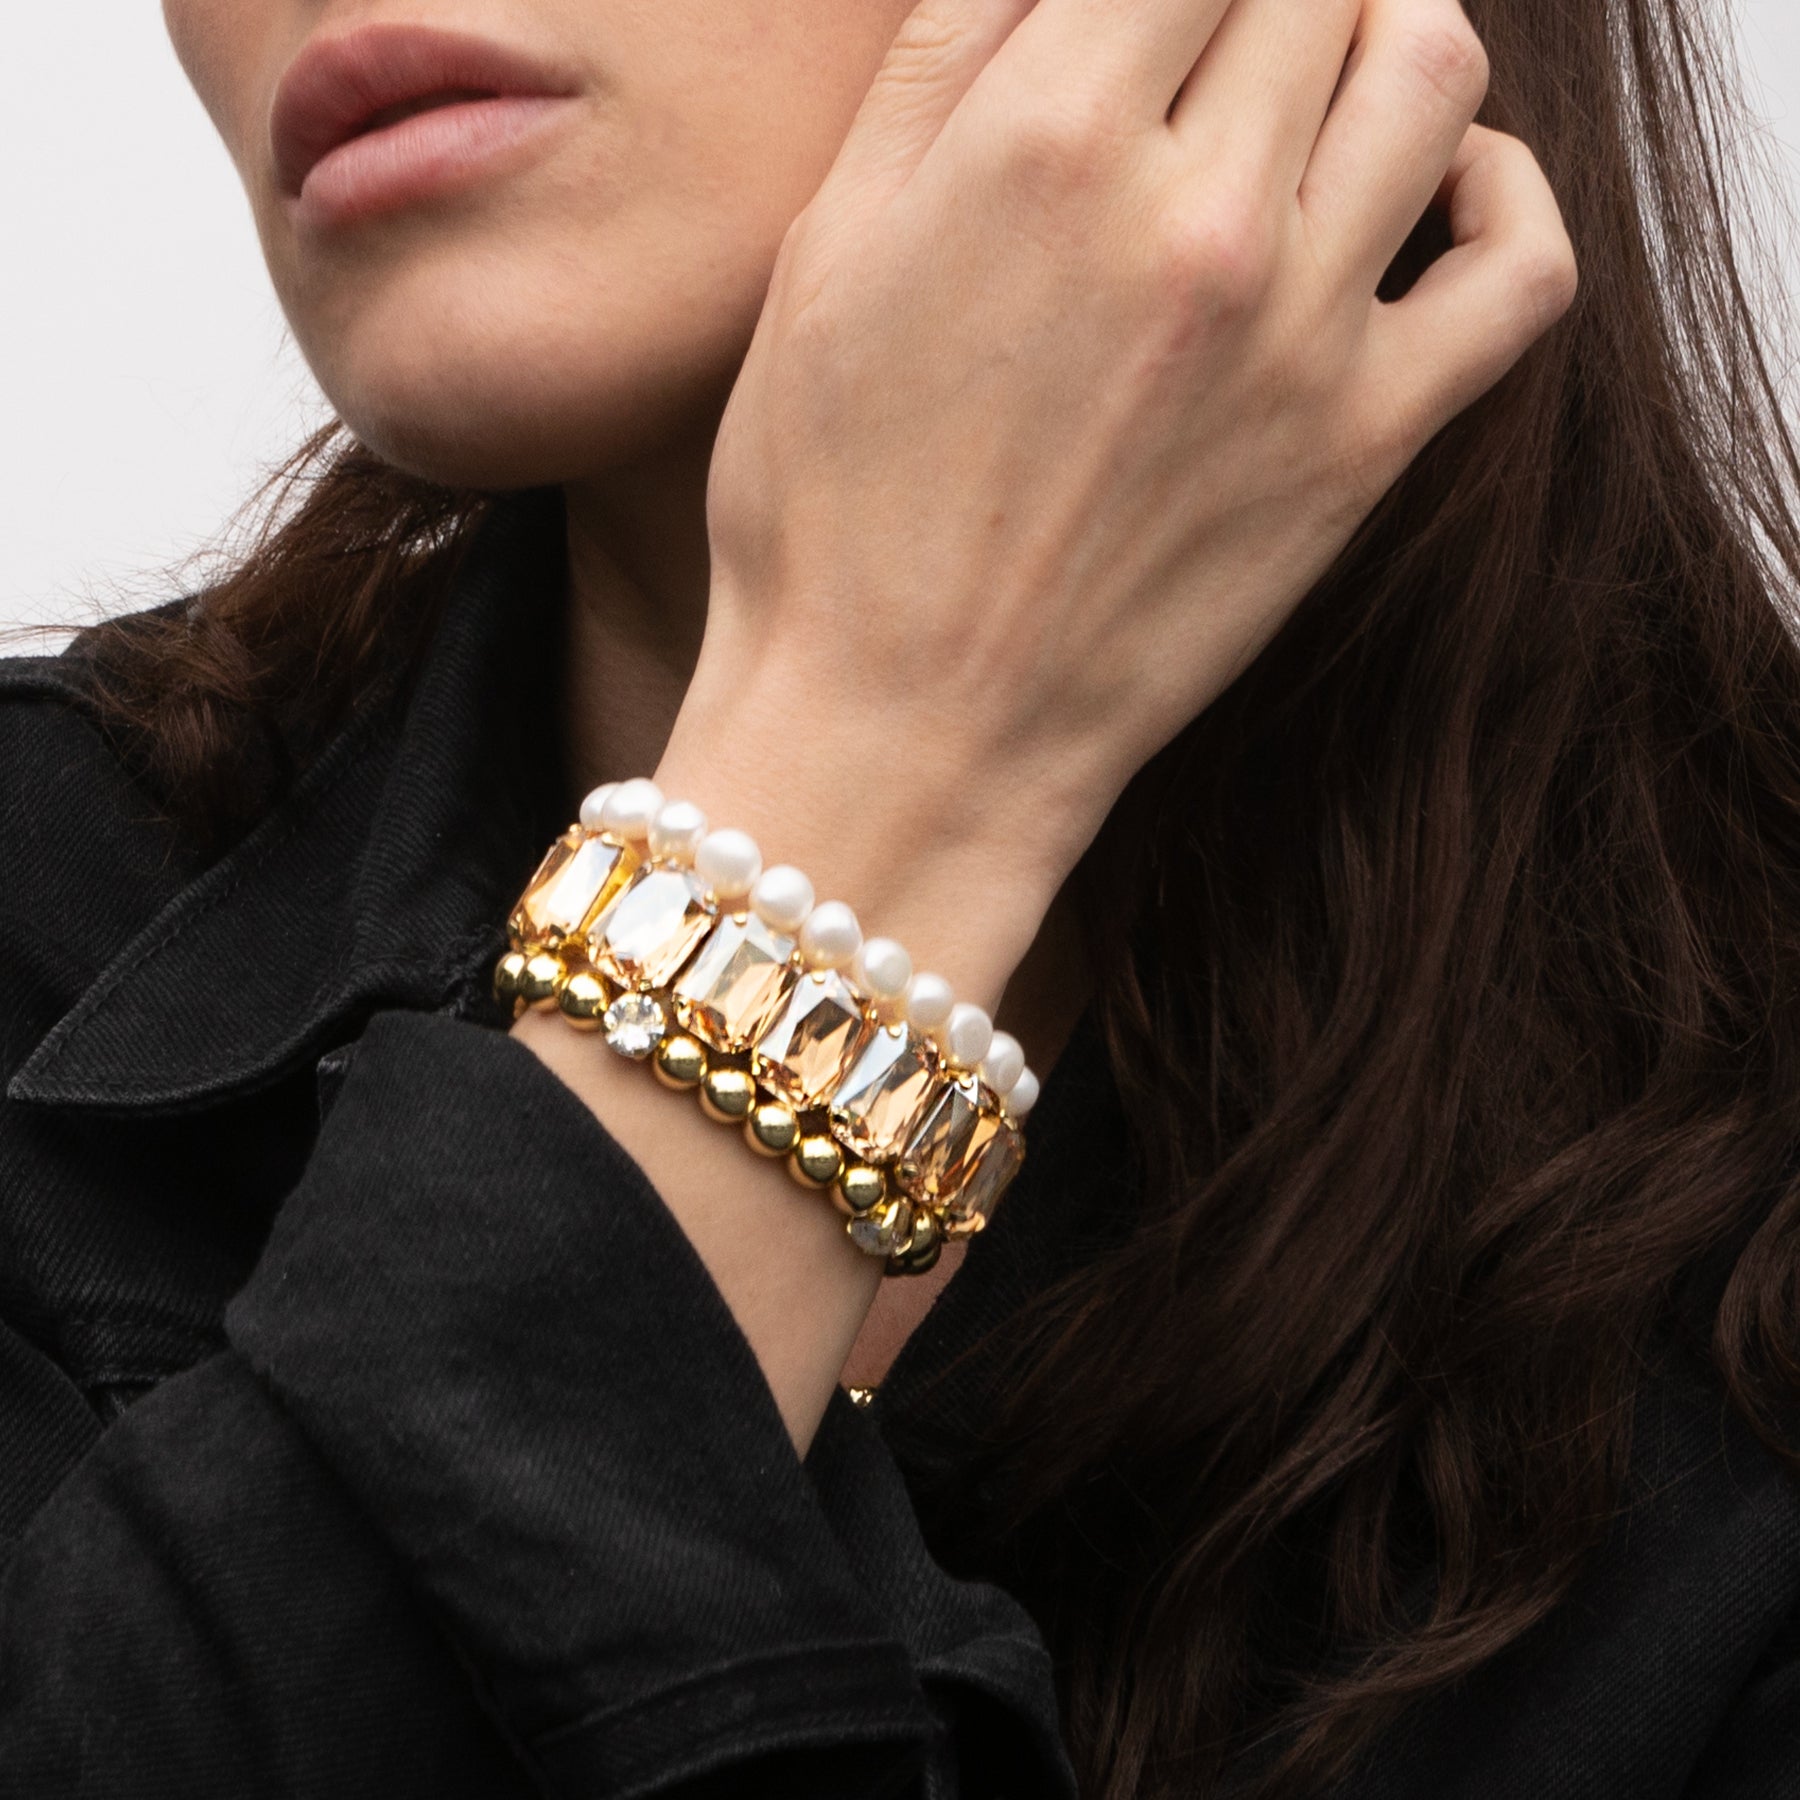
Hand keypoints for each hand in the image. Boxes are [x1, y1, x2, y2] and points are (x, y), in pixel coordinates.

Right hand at [664, 0, 1574, 1003]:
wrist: (904, 735)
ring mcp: (1300, 332)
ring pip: (1430, 70)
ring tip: (1315, 79)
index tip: (1142, 16)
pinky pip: (1518, 267)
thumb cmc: (829, 515)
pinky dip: (1501, 195)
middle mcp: (1195, 213)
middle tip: (1210, 40)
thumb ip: (945, 58)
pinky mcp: (1362, 445)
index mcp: (1045, 142)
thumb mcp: (827, 252)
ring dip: (1380, 33)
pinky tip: (1432, 193)